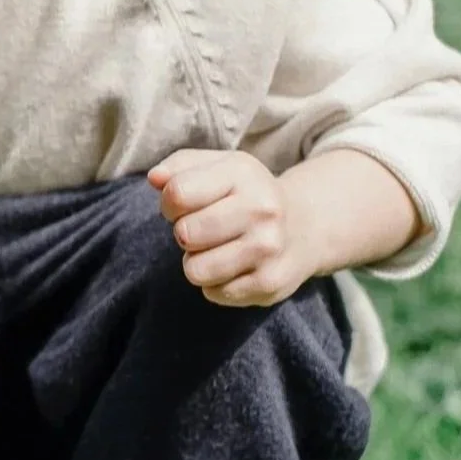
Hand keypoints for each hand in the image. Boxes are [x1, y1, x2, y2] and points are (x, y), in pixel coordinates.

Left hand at [148, 149, 312, 306]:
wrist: (305, 226)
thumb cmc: (244, 194)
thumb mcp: (217, 167)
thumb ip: (179, 167)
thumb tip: (155, 178)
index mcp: (244, 174)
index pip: (177, 194)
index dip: (170, 203)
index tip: (185, 205)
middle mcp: (263, 209)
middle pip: (185, 234)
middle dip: (185, 233)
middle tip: (205, 229)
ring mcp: (269, 248)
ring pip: (196, 270)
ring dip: (198, 261)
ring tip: (219, 248)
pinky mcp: (269, 283)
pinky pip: (213, 293)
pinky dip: (216, 283)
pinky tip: (236, 266)